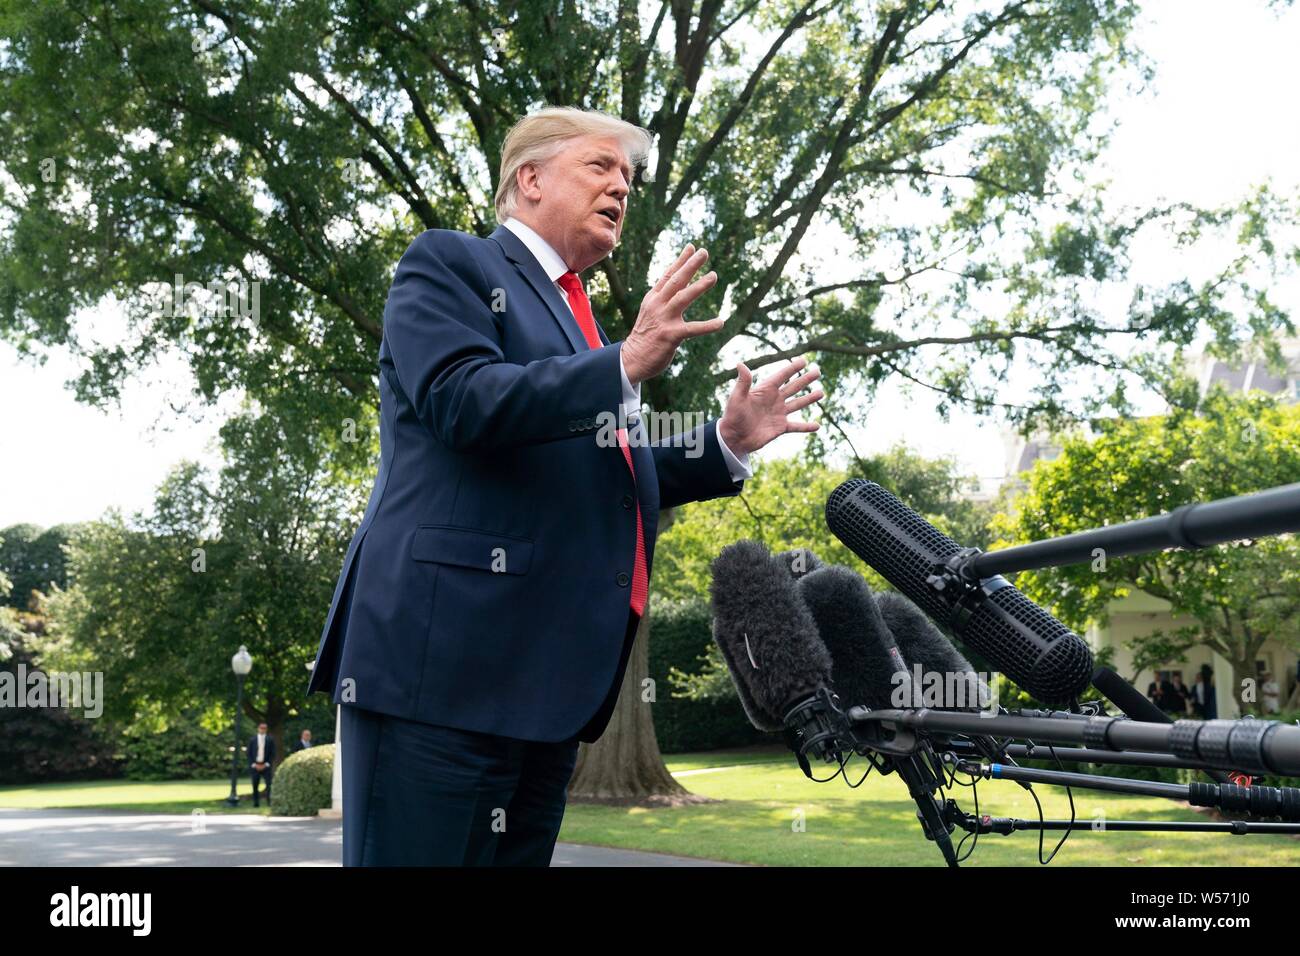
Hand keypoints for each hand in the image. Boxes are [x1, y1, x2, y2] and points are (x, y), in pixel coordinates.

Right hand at [621, 244, 721, 383]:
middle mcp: (657, 305)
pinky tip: (720, 322)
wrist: (631, 359)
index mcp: (653, 299)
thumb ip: (664, 298)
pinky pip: (692, 329)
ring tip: (713, 275)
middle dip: (690, 265)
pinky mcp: (671, 336)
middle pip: (676, 281)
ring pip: (683, 298)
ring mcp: (664, 320)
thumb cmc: (645, 336)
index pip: (668, 276)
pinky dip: (707, 325)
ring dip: (699, 286)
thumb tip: (680, 284)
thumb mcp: (651, 312)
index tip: (692, 247)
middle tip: (704, 252)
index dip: (681, 261)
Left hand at [718, 357, 823, 454]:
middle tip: (818, 371)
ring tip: (821, 393)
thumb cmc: (733, 416)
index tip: (803, 361)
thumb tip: (740, 364)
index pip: (782, 376)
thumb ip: (743, 382)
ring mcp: (778, 414)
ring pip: (797, 404)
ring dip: (809, 398)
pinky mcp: (780, 428)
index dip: (792, 368)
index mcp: (765, 390)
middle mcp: (773, 400)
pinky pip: (796, 426)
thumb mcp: (737, 397)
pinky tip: (817, 426)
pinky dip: (806, 426)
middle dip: (805, 380)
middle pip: (793, 387)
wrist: (733, 438)